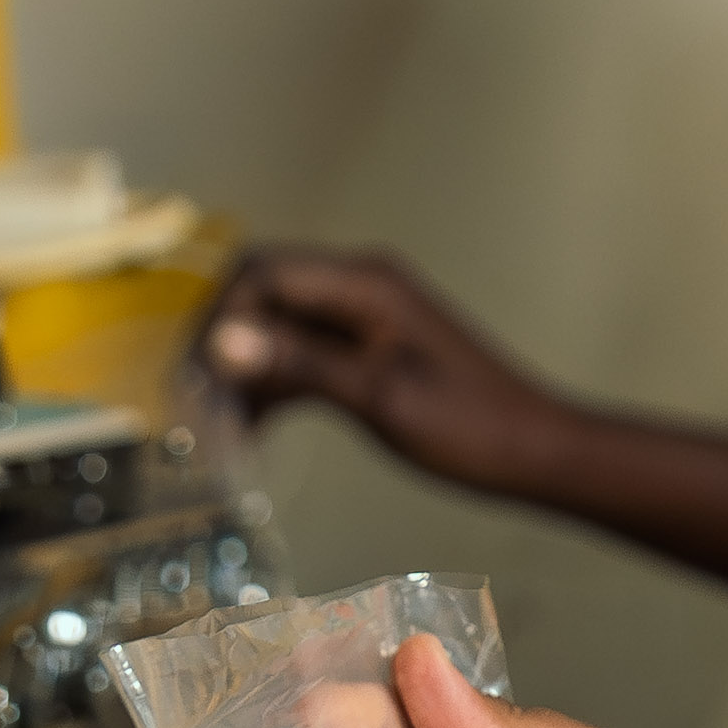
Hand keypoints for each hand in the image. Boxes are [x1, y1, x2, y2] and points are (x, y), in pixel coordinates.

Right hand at [196, 248, 576, 496]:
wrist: (535, 453)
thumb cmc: (469, 426)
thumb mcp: (381, 398)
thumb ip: (302, 364)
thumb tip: (223, 341)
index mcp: (365, 283)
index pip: (262, 274)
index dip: (217, 320)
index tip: (194, 381)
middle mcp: (359, 288)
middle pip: (261, 297)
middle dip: (221, 348)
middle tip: (192, 409)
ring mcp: (362, 320)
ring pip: (276, 332)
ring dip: (243, 377)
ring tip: (217, 436)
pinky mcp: (366, 353)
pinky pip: (301, 358)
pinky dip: (272, 392)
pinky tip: (251, 438)